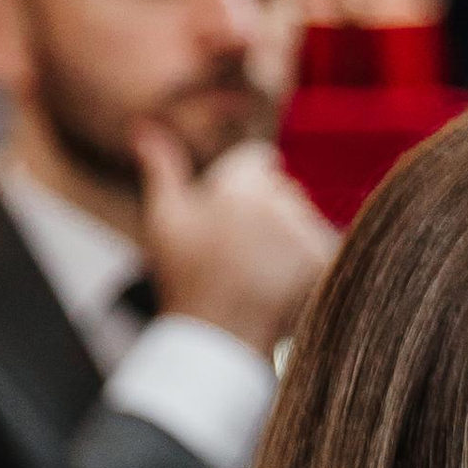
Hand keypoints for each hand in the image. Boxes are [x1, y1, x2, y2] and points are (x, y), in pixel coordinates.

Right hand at [135, 129, 336, 360]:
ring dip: (289, 237)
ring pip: (304, 217)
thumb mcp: (165, 220)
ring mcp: (301, 232)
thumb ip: (163, 168)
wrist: (218, 339)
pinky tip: (283, 281)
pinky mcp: (322, 260)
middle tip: (243, 253)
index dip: (248, 186)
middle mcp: (273, 202)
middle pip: (283, 190)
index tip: (237, 218)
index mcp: (237, 184)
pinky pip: (323, 245)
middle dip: (268, 213)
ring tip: (260, 271)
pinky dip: (309, 261)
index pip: (260, 160)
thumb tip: (144, 128)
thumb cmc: (185, 280)